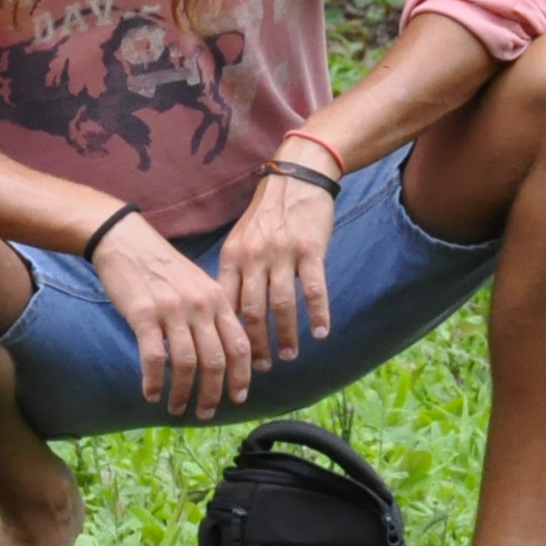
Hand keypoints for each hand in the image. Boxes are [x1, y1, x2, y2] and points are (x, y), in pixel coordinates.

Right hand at [88, 212, 243, 418]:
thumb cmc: (161, 266)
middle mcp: (200, 306)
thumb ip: (212, 313)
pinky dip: (154, 381)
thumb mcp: (197, 284)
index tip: (238, 397)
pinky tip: (151, 393)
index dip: (241, 376)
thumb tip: (223, 351)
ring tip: (176, 408)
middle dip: (213, 393)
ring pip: (187, 364)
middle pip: (216, 360)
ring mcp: (172, 310)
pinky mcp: (144, 314)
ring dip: (183, 393)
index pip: (239, 344)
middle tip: (207, 413)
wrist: (126, 241)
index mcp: (217, 298)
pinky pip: (154, 357)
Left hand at [206, 172, 336, 400]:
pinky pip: (313, 288)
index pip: (225, 304)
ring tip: (289, 356)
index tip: (229, 356)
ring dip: (285, 335)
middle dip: (254, 344)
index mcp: (232, 256)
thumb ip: (234, 272)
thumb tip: (224, 314)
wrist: (297, 176)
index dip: (226, 334)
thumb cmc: (267, 215)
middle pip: (251, 311)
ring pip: (281, 305)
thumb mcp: (241, 239)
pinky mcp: (310, 249)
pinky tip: (320, 333)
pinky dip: (317, 314)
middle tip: (258, 368)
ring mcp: (282, 253)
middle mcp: (254, 256)